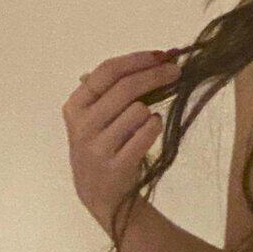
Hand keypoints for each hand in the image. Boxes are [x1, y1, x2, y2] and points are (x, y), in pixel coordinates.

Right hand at [61, 49, 180, 228]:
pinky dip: (155, 128)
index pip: (107, 72)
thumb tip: (158, 58)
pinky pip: (147, 133)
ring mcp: (97, 147)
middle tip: (176, 72)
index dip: (136, 60)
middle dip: (155, 75)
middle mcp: (82, 125)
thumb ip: (116, 88)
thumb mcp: (97, 117)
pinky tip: (151, 130)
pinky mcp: (116, 166)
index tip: (161, 55)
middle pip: (125, 87)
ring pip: (138, 110)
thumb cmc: (105, 147)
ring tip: (145, 123)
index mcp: (75, 106)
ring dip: (150, 112)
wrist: (101, 196)